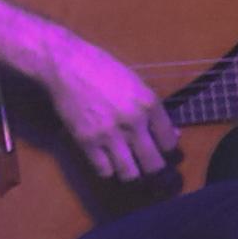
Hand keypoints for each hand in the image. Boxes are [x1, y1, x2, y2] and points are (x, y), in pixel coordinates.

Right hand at [30, 45, 183, 186]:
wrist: (66, 65)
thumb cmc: (102, 68)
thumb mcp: (134, 84)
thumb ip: (152, 111)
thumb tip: (172, 134)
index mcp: (149, 104)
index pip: (169, 142)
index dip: (166, 149)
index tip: (159, 148)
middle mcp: (133, 122)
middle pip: (154, 164)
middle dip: (153, 169)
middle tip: (146, 165)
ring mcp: (109, 134)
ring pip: (130, 173)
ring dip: (131, 173)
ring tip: (127, 166)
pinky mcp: (87, 141)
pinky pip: (104, 170)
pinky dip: (107, 170)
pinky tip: (106, 160)